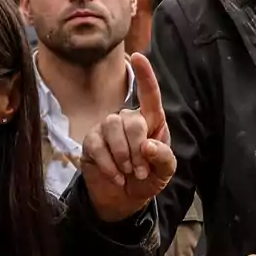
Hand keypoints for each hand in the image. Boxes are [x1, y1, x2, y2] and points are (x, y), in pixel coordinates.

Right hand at [80, 53, 175, 221]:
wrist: (124, 199)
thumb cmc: (148, 178)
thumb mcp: (164, 172)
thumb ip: (164, 158)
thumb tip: (149, 145)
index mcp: (151, 122)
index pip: (149, 95)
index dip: (145, 75)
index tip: (138, 56)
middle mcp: (128, 119)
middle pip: (132, 120)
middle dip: (137, 149)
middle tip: (140, 171)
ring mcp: (107, 128)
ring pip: (112, 128)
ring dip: (123, 156)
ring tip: (128, 173)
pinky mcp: (91, 141)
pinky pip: (97, 145)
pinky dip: (109, 165)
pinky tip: (116, 176)